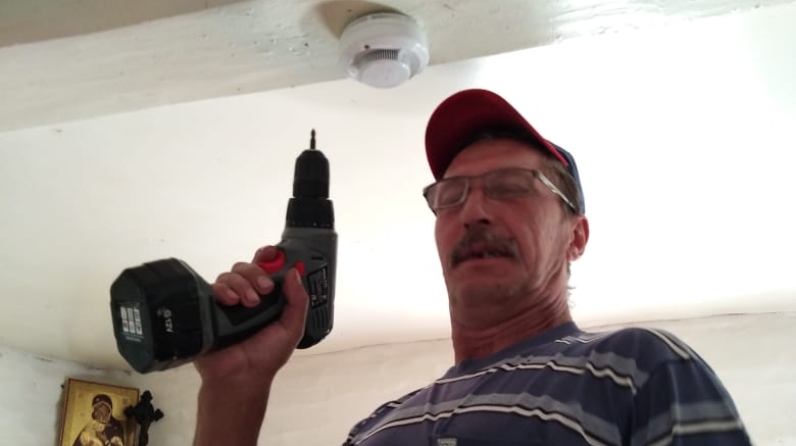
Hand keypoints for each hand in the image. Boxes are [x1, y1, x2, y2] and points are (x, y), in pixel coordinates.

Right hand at [194, 245, 308, 385]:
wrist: (240, 377)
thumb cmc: (267, 355)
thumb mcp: (291, 328)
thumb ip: (297, 301)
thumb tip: (294, 271)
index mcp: (266, 298)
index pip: (265, 269)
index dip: (267, 257)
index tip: (272, 252)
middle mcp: (246, 295)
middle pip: (246, 267)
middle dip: (256, 273)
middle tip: (264, 290)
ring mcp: (226, 301)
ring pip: (230, 275)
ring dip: (241, 284)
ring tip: (248, 303)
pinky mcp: (209, 308)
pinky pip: (213, 288)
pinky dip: (223, 290)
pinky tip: (230, 302)